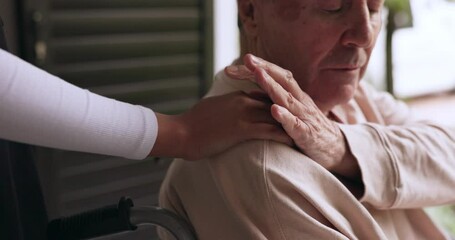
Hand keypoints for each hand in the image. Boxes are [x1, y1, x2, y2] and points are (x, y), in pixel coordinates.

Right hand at [151, 91, 292, 160]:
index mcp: (236, 96)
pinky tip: (293, 142)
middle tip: (304, 120)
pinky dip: (283, 136)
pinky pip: (268, 131)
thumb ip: (224, 105)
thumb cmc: (191, 123)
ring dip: (291, 124)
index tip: (289, 110)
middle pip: (273, 103)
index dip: (277, 103)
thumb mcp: (211, 107)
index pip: (263, 96)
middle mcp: (242, 101)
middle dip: (290, 111)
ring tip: (304, 133)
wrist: (180, 132)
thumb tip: (228, 107)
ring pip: (274, 116)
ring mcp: (243, 114)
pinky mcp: (242, 129)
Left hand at [225, 54, 358, 177]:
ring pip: (287, 99)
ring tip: (258, 75)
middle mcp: (300, 101)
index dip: (259, 68)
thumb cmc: (307, 130)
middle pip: (282, 80)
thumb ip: (271, 103)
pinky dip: (285, 117)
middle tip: (247, 59)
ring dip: (272, 86)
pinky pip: (296, 124)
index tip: (238, 63)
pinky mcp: (308, 134)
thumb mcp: (289, 113)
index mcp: (294, 96)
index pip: (276, 76)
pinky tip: (274, 110)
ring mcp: (305, 117)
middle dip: (264, 69)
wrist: (334, 150)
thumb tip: (249, 94)